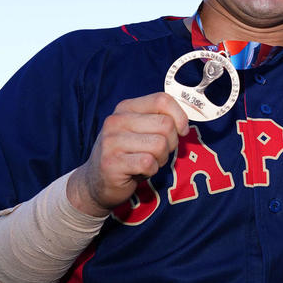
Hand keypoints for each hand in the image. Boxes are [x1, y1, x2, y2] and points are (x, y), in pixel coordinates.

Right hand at [69, 92, 188, 215]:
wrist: (96, 183)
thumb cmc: (128, 155)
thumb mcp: (142, 131)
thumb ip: (161, 120)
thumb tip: (185, 123)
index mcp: (126, 108)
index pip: (162, 100)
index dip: (180, 116)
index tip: (181, 130)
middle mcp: (116, 121)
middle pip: (166, 125)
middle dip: (171, 143)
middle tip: (158, 152)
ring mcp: (111, 141)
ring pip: (160, 144)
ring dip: (161, 158)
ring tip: (147, 162)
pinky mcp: (111, 163)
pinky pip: (149, 163)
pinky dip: (151, 170)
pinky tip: (139, 171)